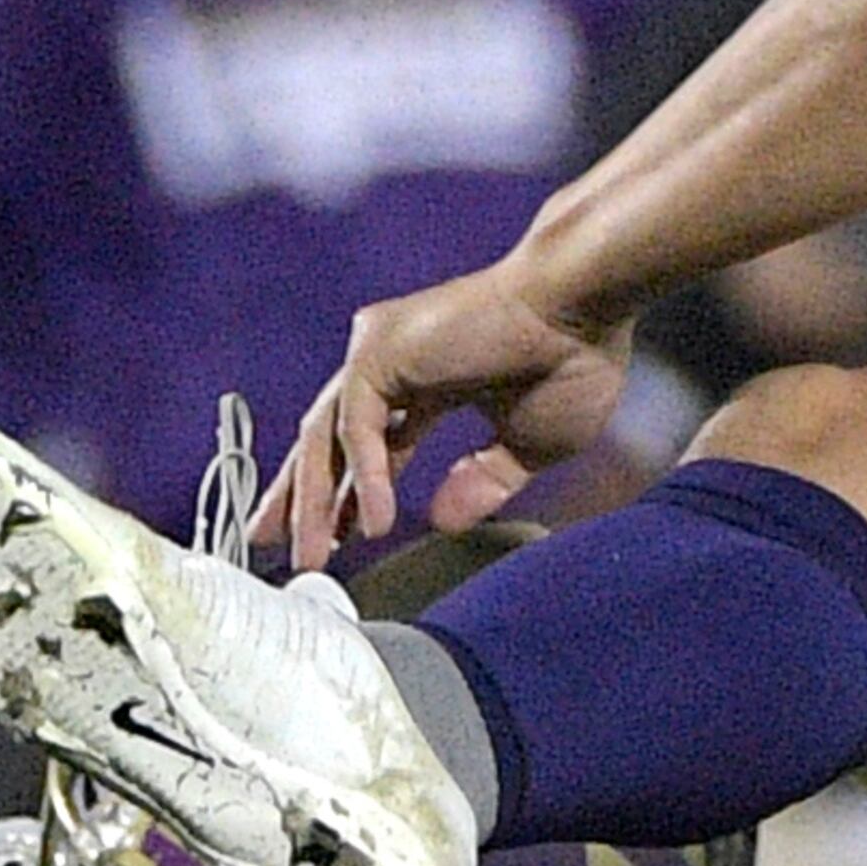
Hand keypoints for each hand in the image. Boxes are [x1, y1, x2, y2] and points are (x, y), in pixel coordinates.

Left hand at [278, 251, 637, 564]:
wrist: (585, 308)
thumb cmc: (574, 359)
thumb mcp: (527, 445)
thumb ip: (483, 480)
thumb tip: (443, 522)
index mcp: (428, 379)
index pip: (371, 445)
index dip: (353, 495)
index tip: (340, 538)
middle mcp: (394, 361)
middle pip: (328, 442)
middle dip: (304, 499)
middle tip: (281, 549)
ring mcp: (382, 352)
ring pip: (327, 438)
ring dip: (314, 502)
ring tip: (308, 557)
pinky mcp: (380, 351)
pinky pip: (356, 427)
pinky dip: (363, 478)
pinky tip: (373, 523)